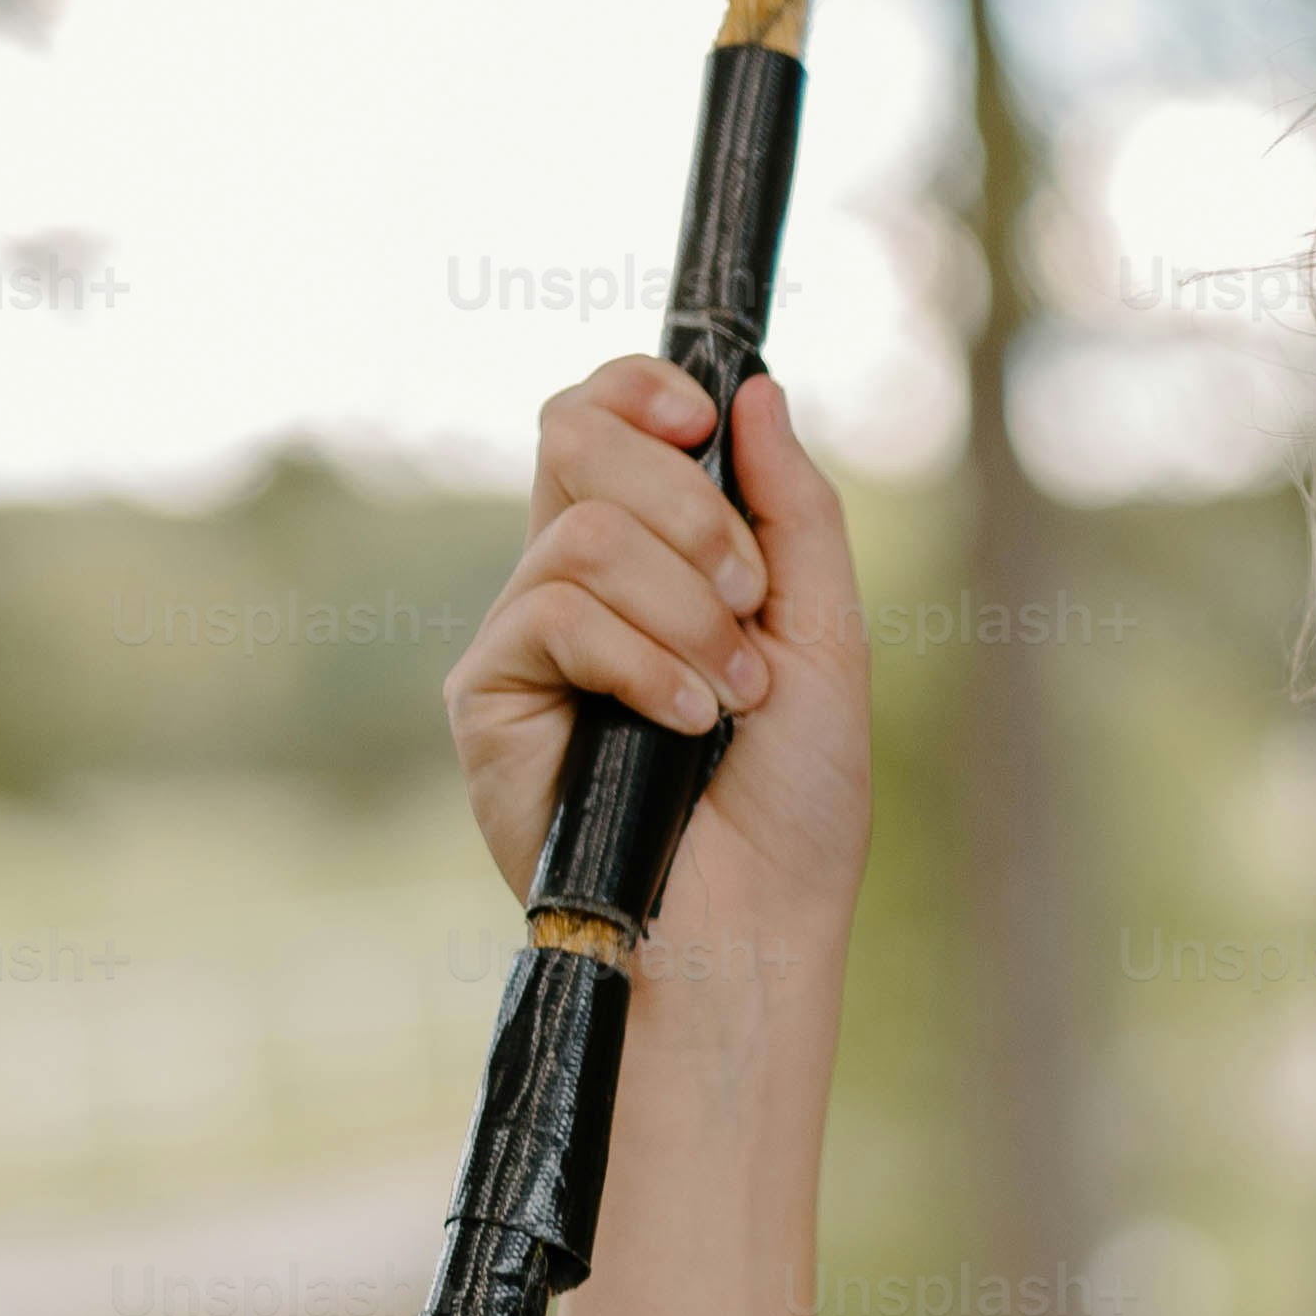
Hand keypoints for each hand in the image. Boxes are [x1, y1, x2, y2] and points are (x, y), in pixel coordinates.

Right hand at [450, 359, 871, 921]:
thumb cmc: (796, 803)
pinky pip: (555, 611)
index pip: (603, 418)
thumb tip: (759, 392)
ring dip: (689, 613)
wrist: (756, 926)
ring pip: (584, 535)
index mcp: (650, 555)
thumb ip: (795, 514)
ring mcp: (524, 635)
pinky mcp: (489, 694)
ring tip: (734, 697)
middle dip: (687, 502)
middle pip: (573, 435)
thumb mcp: (825, 638)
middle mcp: (572, 581)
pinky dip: (644, 660)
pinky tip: (683, 722)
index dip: (641, 389)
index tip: (701, 421)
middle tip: (749, 599)